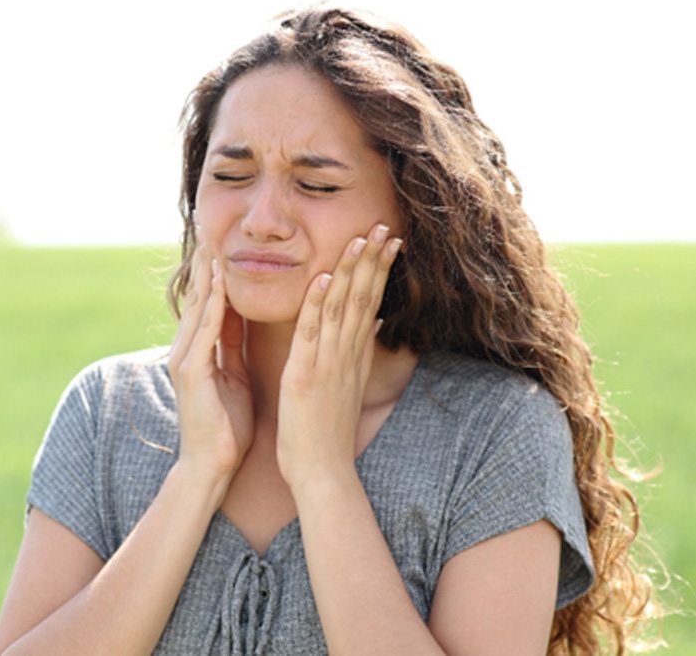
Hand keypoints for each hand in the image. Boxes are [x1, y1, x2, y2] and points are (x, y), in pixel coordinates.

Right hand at [168, 241, 254, 482]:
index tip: (225, 242)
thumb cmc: (226, 426)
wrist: (210, 467)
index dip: (215, 272)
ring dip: (208, 274)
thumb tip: (240, 315)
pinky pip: (205, 330)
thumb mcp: (233, 376)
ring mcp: (185, 359)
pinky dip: (214, 303)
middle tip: (213, 226)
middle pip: (199, 296)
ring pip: (199, 306)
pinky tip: (221, 281)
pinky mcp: (191, 372)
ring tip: (214, 242)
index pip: (209, 302)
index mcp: (199, 350)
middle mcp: (187, 349)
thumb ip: (231, 345)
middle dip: (206, 263)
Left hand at [276, 223, 401, 490]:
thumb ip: (361, 351)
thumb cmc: (329, 430)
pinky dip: (316, 305)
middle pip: (364, 298)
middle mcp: (346, 354)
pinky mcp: (305, 376)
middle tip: (385, 225)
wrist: (322, 471)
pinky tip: (322, 278)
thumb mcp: (350, 384)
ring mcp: (328, 364)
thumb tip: (377, 322)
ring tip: (361, 238)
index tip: (390, 239)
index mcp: (354, 355)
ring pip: (342, 309)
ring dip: (351, 272)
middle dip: (374, 260)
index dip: (380, 269)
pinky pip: (311, 334)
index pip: (371, 302)